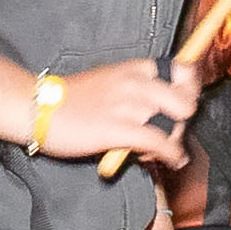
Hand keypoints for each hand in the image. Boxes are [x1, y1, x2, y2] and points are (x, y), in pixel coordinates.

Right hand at [31, 58, 197, 168]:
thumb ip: (136, 89)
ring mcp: (130, 106)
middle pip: (186, 100)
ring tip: (159, 149)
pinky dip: (172, 156)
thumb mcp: (109, 80)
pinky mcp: (121, 130)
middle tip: (172, 130)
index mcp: (135, 68)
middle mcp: (137, 83)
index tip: (187, 102)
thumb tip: (160, 108)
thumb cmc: (70, 98)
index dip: (192, 88)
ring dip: (174, 140)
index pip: (183, 70)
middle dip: (184, 120)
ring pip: (175, 125)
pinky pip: (161, 144)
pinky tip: (171, 161)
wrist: (39, 108)